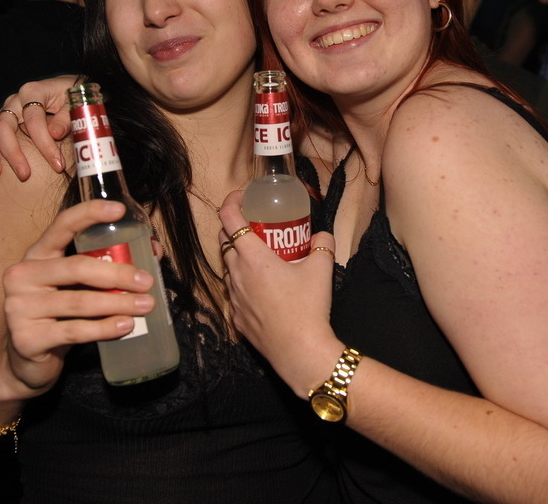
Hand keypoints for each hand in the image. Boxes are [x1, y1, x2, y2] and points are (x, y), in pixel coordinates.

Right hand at [0, 75, 76, 179]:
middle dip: (13, 153)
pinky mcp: (0, 120)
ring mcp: (5, 111)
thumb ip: (66, 117)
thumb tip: (54, 133)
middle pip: (5, 126)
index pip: (34, 120)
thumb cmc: (71, 96)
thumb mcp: (74, 103)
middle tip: (25, 175)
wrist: (64, 88)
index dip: (45, 143)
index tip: (58, 164)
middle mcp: (14, 100)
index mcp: (33, 92)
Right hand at [1, 199, 157, 394]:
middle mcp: (22, 275)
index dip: (89, 214)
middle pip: (76, 267)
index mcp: (37, 254)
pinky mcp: (27, 339)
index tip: (119, 210)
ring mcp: (20, 308)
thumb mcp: (75, 285)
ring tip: (146, 305)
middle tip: (146, 281)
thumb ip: (104, 266)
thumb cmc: (58, 314)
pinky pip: (74, 331)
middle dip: (117, 273)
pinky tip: (125, 325)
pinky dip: (104, 328)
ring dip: (118, 303)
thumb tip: (152, 251)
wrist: (25, 359)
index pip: (62, 225)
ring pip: (78, 302)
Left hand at [218, 189, 341, 397]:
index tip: (241, 196)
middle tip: (255, 225)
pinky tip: (262, 288)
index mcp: (253, 257)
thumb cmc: (307, 308)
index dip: (231, 201)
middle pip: (224, 241)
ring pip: (227, 267)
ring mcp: (234, 297)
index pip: (229, 219)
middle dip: (235, 227)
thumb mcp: (322, 270)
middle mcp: (236, 274)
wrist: (300, 352)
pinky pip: (234, 291)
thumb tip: (322, 235)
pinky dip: (243, 282)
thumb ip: (323, 245)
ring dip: (238, 255)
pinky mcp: (237, 317)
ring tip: (260, 256)